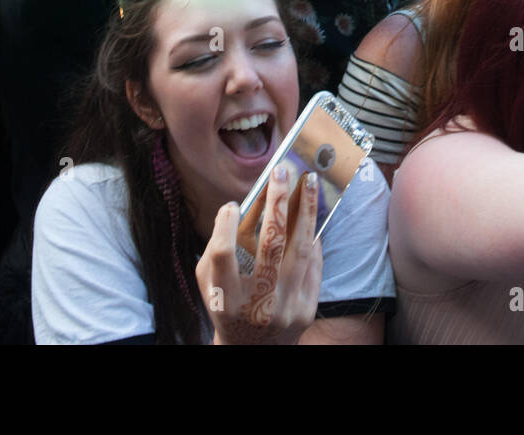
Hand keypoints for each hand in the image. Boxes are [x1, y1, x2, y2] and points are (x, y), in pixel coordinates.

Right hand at [196, 166, 321, 344]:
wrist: (252, 351)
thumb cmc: (226, 309)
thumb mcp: (210, 284)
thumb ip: (217, 249)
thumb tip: (242, 206)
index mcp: (225, 300)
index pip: (223, 255)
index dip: (225, 226)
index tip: (230, 205)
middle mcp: (257, 306)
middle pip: (270, 245)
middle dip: (277, 203)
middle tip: (282, 172)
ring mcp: (287, 308)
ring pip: (301, 250)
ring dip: (307, 210)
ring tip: (310, 182)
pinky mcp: (308, 310)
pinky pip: (313, 264)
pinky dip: (312, 236)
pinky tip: (311, 214)